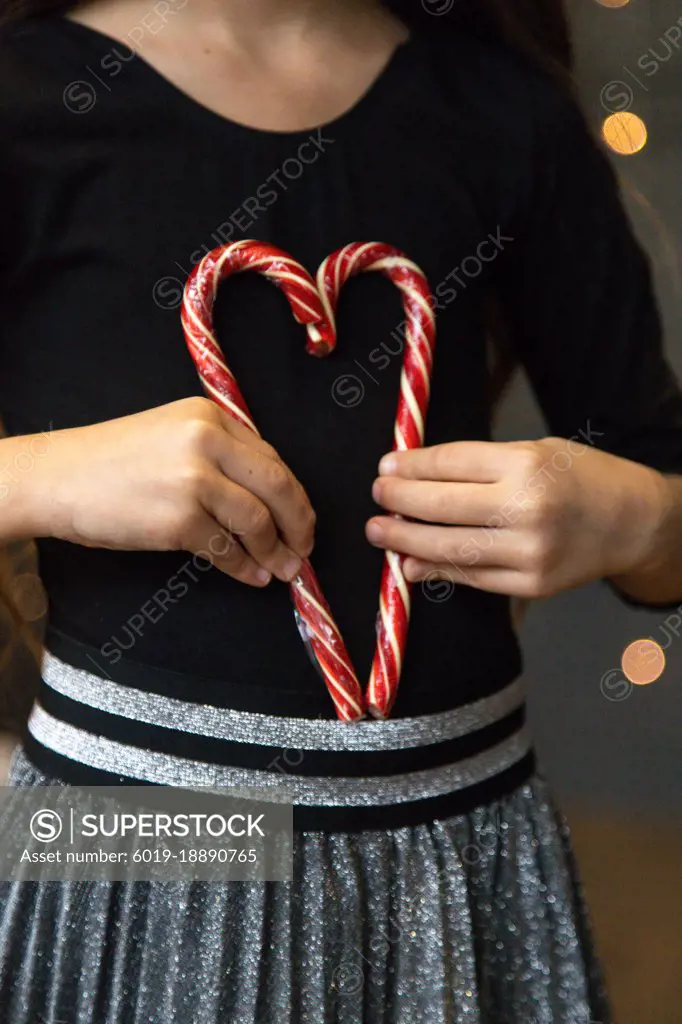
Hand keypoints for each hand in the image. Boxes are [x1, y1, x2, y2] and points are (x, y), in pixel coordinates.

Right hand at [23, 397, 314, 587]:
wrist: (57, 478)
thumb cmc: (110, 461)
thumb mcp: (170, 436)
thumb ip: (217, 455)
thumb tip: (267, 498)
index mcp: (209, 416)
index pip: (271, 457)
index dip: (293, 494)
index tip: (301, 518)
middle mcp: (207, 441)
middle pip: (278, 485)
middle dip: (299, 523)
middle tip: (304, 548)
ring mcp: (193, 480)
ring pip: (258, 520)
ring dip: (276, 551)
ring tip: (283, 569)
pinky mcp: (179, 519)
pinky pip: (226, 548)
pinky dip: (245, 566)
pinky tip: (252, 576)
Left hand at [366, 438, 665, 598]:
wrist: (632, 521)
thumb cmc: (580, 477)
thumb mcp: (536, 451)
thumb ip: (479, 464)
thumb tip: (415, 476)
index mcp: (526, 465)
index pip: (450, 464)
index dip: (411, 466)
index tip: (386, 466)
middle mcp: (526, 508)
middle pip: (441, 506)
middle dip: (399, 500)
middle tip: (377, 495)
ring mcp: (528, 552)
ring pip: (450, 547)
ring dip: (405, 539)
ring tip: (379, 531)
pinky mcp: (531, 584)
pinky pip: (472, 577)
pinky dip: (437, 569)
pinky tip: (412, 561)